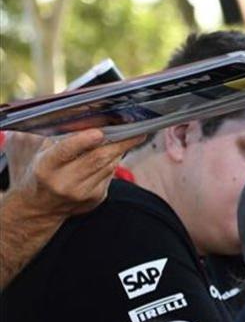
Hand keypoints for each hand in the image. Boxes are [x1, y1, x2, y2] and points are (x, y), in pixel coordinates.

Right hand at [8, 130, 144, 218]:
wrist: (38, 206)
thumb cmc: (37, 169)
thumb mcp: (33, 150)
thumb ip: (49, 133)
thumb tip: (76, 114)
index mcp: (44, 168)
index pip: (65, 152)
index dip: (82, 141)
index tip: (99, 132)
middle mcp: (63, 183)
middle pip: (97, 159)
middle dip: (118, 142)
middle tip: (135, 128)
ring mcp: (81, 194)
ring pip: (108, 166)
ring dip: (119, 149)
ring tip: (128, 134)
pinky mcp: (95, 198)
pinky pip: (110, 174)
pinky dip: (112, 161)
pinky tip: (113, 151)